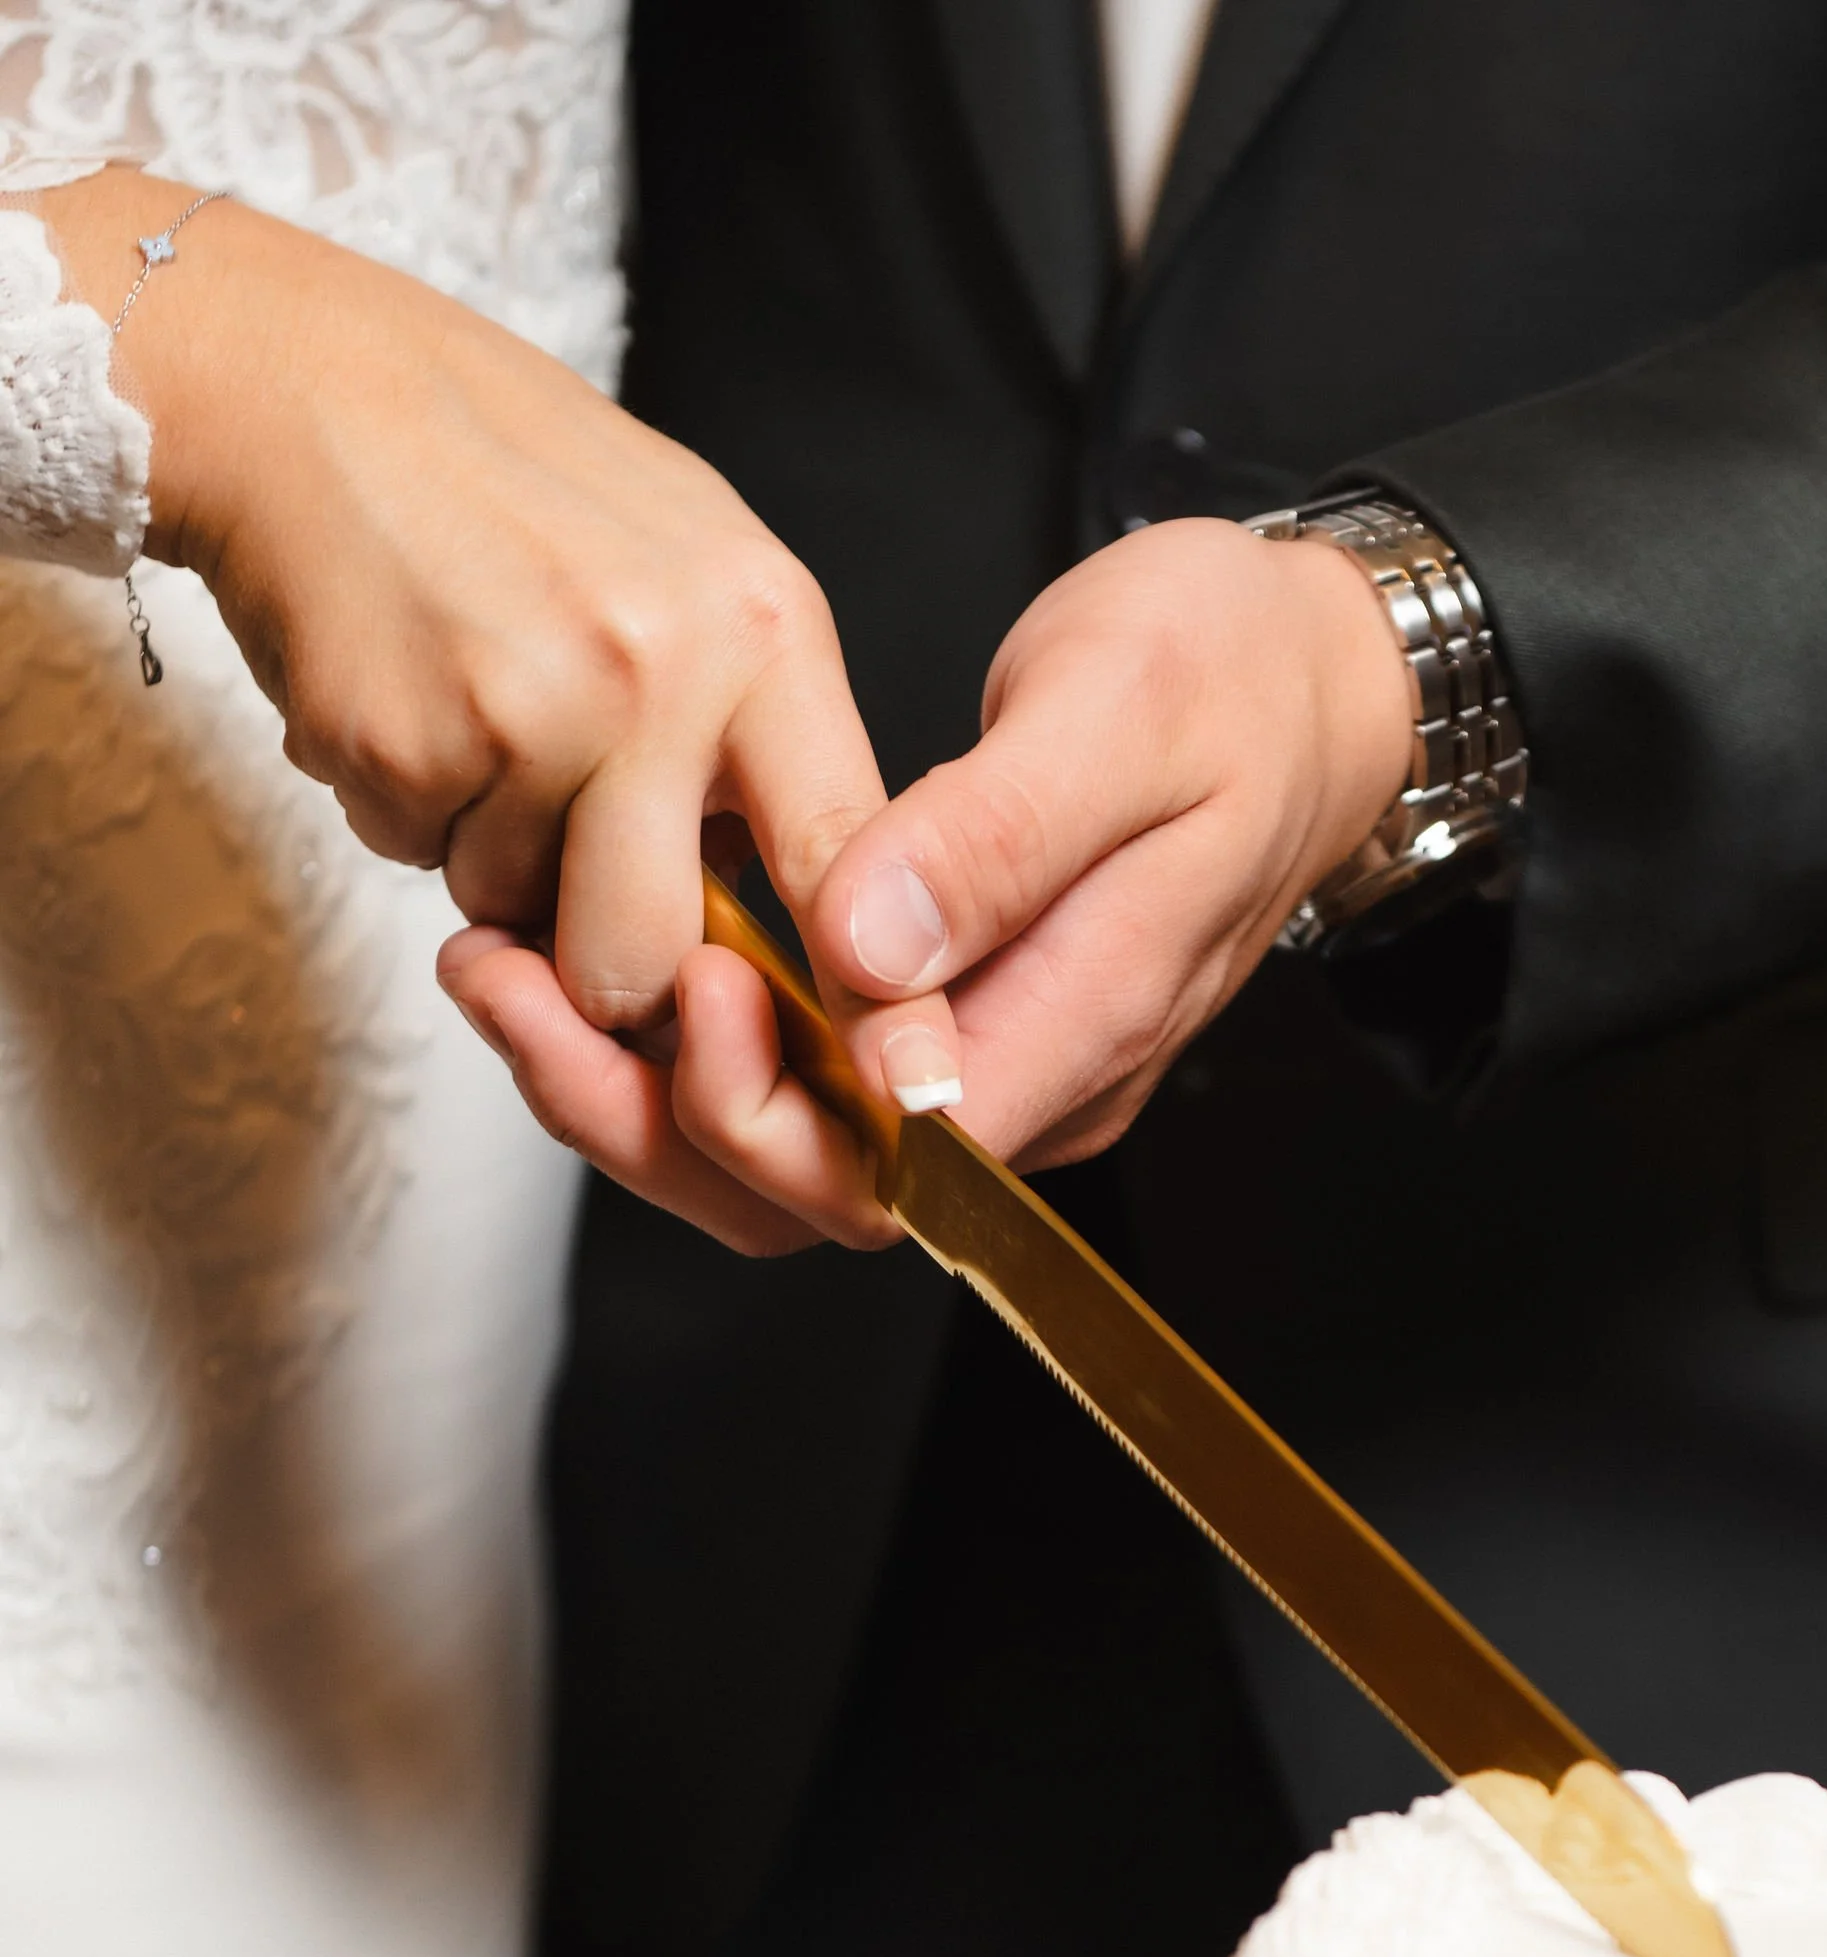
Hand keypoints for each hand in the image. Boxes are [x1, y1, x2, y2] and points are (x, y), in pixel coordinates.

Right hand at [21, 167, 961, 1254]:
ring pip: (533, 933)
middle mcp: (668, 673)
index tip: (902, 1087)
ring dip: (502, 879)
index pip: (850, 863)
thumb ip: (764, 744)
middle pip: (654, 963)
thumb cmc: (520, 496)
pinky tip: (412, 699)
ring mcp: (534, 708)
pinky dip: (413, 813)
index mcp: (766, 634)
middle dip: (603, 955)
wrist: (313, 388)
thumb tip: (814, 926)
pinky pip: (424, 866)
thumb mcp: (700, 576)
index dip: (874, 1002)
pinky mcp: (407, 738)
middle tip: (567, 841)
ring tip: (489, 738)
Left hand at [477, 513, 1411, 1215]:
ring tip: (507, 975)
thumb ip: (995, 838)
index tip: (679, 976)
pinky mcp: (940, 1027)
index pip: (901, 1167)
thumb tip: (870, 953)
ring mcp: (987, 1068)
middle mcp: (1033, 1084)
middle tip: (516, 982)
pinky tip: (586, 960)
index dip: (767, 1109)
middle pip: (819, 1196)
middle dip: (651, 1119)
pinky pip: (795, 1092)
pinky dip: (677, 1050)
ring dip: (638, 1098)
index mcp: (1084, 1028)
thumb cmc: (1230, 674)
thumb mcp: (1121, 710)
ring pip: (787, 1165)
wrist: (1306, 674)